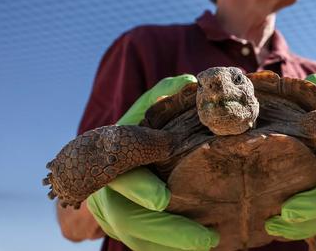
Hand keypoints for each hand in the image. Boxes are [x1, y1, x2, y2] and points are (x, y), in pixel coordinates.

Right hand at [87, 74, 219, 250]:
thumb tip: (190, 81)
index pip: (119, 176)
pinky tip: (202, 248)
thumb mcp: (140, 113)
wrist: (101, 166)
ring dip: (175, 246)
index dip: (138, 187)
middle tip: (207, 238)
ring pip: (140, 240)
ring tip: (213, 245)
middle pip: (131, 221)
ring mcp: (116, 219)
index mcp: (110, 163)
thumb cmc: (129, 136)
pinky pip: (148, 247)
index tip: (162, 198)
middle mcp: (109, 195)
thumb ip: (161, 95)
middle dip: (168, 230)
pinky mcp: (128, 233)